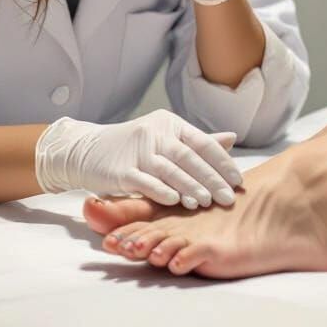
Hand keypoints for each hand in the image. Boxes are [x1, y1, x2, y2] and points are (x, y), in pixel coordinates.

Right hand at [34, 108, 242, 207]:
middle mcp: (155, 133)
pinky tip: (176, 202)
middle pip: (189, 156)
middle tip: (227, 198)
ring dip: (190, 188)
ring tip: (206, 203)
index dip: (222, 162)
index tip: (237, 181)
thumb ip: (197, 141)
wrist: (88, 150)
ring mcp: (136, 150)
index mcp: (169, 124)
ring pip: (169, 169)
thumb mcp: (165, 138)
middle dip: (211, 179)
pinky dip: (161, 191)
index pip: (202, 142)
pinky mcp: (120, 169)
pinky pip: (145, 181)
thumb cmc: (133, 146)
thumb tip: (232, 139)